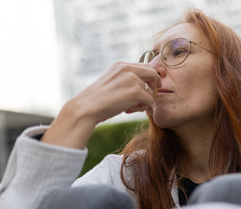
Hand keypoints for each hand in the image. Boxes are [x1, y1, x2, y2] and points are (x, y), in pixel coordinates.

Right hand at [42, 62, 159, 148]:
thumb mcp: (112, 82)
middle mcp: (128, 68)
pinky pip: (150, 101)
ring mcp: (132, 79)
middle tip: (146, 98)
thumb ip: (126, 80)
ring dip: (145, 101)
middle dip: (154, 86)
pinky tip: (129, 110)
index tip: (149, 88)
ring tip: (130, 107)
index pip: (146, 66)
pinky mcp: (136, 92)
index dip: (150, 78)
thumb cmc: (97, 100)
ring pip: (152, 91)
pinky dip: (143, 108)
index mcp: (121, 65)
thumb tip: (144, 86)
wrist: (85, 109)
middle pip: (154, 74)